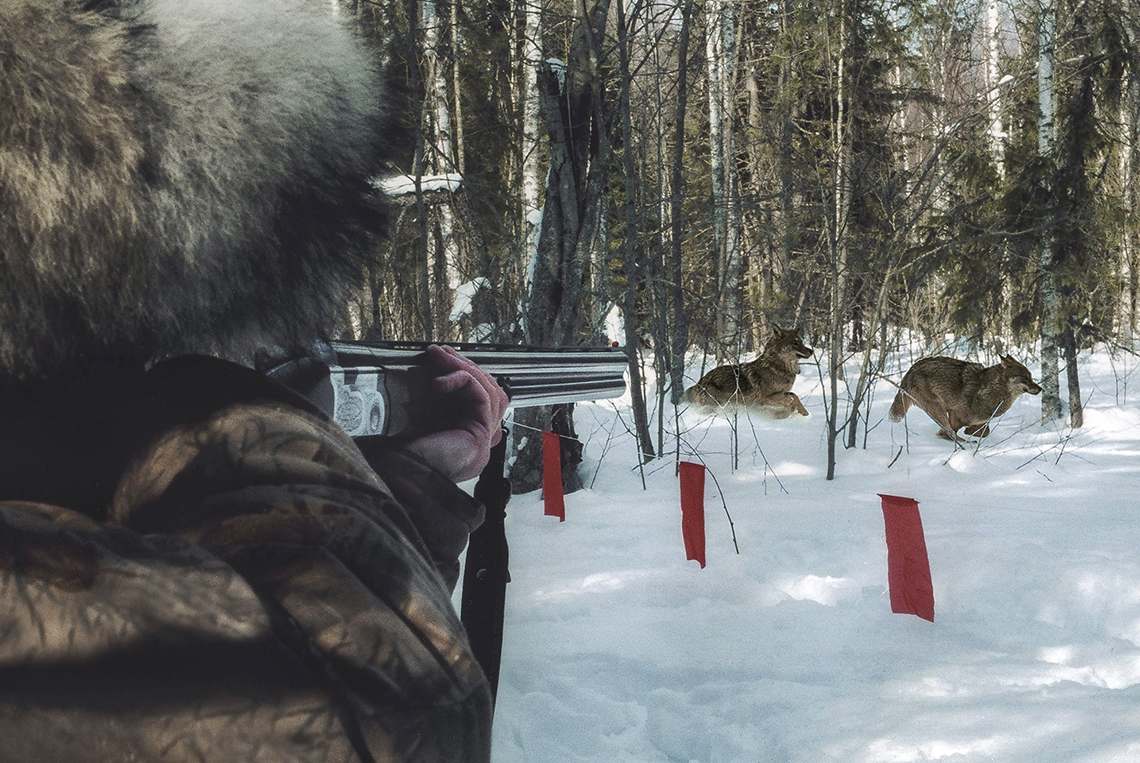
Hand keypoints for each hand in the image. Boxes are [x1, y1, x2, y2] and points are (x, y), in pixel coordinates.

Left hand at [403, 345, 509, 481]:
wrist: (399, 478)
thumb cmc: (398, 456)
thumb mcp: (412, 420)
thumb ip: (421, 402)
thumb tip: (416, 371)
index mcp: (461, 441)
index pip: (479, 401)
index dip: (464, 375)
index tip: (440, 357)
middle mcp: (476, 443)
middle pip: (490, 394)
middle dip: (465, 366)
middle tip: (440, 351)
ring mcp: (482, 441)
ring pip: (492, 392)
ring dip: (465, 367)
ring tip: (440, 354)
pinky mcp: (481, 434)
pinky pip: (482, 396)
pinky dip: (462, 380)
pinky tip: (439, 381)